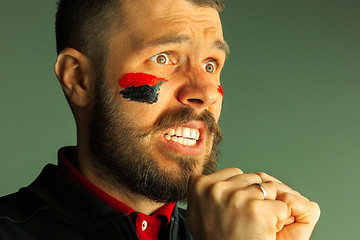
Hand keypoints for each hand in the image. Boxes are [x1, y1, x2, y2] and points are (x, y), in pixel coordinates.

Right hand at [186, 168, 319, 239]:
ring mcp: (235, 198)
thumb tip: (200, 177)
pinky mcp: (256, 209)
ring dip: (267, 206)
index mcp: (199, 186)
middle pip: (251, 178)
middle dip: (254, 196)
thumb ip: (202, 192)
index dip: (239, 191)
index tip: (233, 209)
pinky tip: (263, 230)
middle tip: (243, 219)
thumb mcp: (198, 212)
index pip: (234, 173)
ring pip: (267, 189)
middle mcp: (215, 189)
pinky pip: (280, 206)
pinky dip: (279, 219)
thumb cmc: (216, 239)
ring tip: (253, 224)